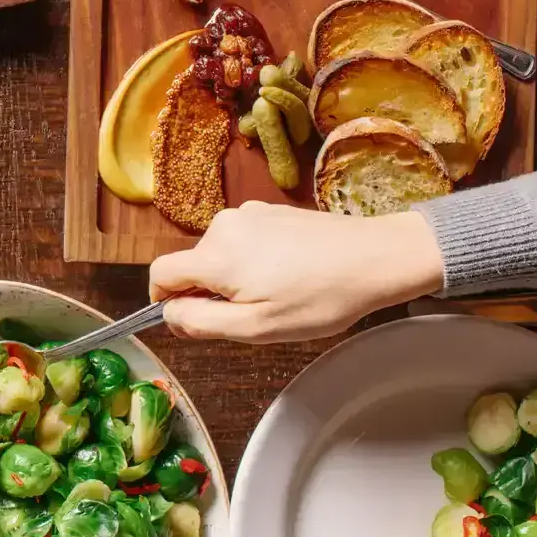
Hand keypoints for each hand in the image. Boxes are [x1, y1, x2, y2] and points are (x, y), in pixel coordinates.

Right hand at [146, 202, 443, 342]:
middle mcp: (224, 226)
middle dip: (210, 291)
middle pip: (193, 264)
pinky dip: (255, 260)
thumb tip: (168, 314)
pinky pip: (245, 240)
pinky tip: (291, 273)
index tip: (194, 319)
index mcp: (215, 256)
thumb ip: (201, 322)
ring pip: (220, 253)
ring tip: (278, 293)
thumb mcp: (257, 327)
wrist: (377, 257)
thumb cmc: (319, 299)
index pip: (159, 273)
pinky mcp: (273, 210)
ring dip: (235, 276)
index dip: (165, 301)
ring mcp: (251, 213)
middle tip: (253, 313)